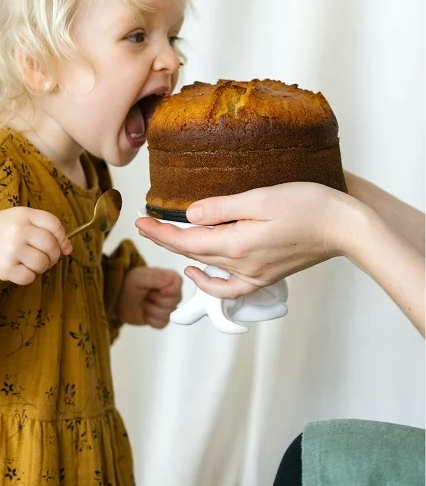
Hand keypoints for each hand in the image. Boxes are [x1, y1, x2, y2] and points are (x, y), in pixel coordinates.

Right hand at [0, 206, 71, 284]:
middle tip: (46, 258)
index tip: (63, 247)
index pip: (54, 225)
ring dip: (42, 267)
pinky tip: (20, 270)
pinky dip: (29, 277)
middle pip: (51, 246)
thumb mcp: (18, 219)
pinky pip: (29, 277)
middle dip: (53, 256)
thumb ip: (43, 227)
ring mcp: (11, 249)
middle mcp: (18, 230)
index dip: (62, 238)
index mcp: (23, 214)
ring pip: (42, 263)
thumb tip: (68, 249)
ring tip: (32, 264)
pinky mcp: (5, 268)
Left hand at [117, 267, 182, 328]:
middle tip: (146, 295)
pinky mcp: (162, 319)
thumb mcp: (138, 277)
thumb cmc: (130, 284)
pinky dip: (150, 320)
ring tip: (143, 303)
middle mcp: (171, 293)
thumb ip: (155, 278)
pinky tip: (145, 313)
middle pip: (174, 301)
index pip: (179, 284)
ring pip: (168, 314)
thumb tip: (171, 280)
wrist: (118, 299)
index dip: (170, 290)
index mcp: (169, 278)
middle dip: (157, 300)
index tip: (159, 291)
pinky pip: (162, 324)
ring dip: (151, 310)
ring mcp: (168, 307)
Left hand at [136, 182, 360, 298]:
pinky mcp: (265, 276)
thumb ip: (222, 208)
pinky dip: (209, 283)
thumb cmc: (309, 206)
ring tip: (165, 239)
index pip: (185, 239)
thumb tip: (189, 215)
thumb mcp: (261, 197)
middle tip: (144, 224)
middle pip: (191, 253)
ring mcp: (253, 274)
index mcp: (236, 244)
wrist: (345, 227)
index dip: (159, 231)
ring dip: (182, 253)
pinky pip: (228, 287)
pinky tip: (198, 272)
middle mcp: (241, 264)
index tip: (139, 220)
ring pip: (206, 266)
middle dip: (165, 239)